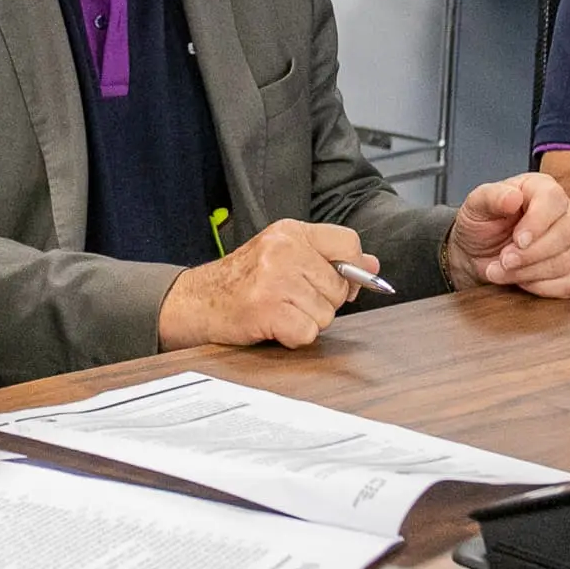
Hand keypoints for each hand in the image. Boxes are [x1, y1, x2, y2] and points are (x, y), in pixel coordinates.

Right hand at [157, 220, 366, 349]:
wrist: (197, 301)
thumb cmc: (242, 281)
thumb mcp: (283, 256)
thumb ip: (328, 258)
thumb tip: (372, 265)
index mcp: (290, 231)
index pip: (347, 243)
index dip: (351, 269)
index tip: (340, 282)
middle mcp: (284, 250)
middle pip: (339, 286)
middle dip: (323, 302)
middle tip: (292, 299)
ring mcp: (275, 279)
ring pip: (326, 313)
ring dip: (307, 321)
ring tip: (280, 311)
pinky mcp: (267, 309)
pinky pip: (308, 332)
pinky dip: (294, 337)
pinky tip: (274, 325)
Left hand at [440, 173, 569, 297]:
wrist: (475, 255)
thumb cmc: (481, 225)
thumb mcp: (476, 205)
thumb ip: (492, 197)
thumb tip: (513, 197)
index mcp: (543, 190)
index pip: (553, 200)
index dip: (537, 222)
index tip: (517, 239)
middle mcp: (563, 215)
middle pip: (564, 234)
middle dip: (530, 254)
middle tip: (503, 260)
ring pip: (565, 261)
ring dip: (529, 272)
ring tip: (501, 270)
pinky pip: (568, 284)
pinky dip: (541, 287)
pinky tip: (520, 282)